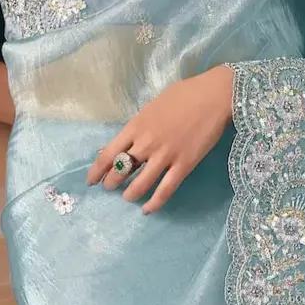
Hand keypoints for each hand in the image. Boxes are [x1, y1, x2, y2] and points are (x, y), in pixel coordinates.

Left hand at [88, 65, 234, 211]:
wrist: (213, 96)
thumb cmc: (183, 95)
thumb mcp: (151, 107)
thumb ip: (136, 127)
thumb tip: (122, 144)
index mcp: (136, 126)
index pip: (108, 154)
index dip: (96, 171)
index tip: (91, 180)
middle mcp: (146, 143)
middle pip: (121, 170)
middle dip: (111, 183)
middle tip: (110, 187)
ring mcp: (165, 155)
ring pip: (140, 184)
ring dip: (130, 194)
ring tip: (128, 197)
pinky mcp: (184, 165)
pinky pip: (165, 190)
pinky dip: (154, 203)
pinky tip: (147, 209)